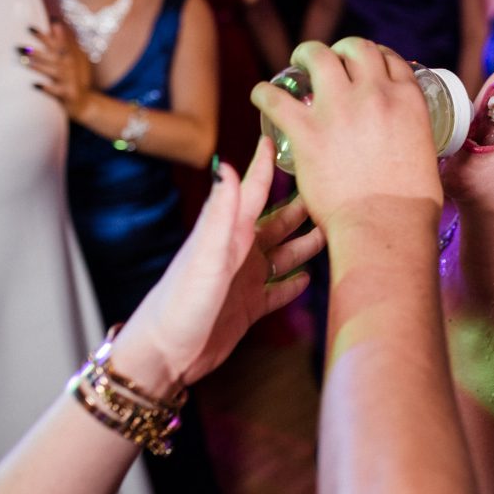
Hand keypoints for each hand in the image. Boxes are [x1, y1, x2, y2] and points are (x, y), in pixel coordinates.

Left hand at [21, 22, 93, 119]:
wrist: (85, 103)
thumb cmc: (73, 78)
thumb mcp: (72, 58)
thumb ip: (63, 40)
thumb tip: (54, 21)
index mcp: (69, 57)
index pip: (58, 43)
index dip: (46, 35)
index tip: (31, 28)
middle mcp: (69, 67)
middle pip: (55, 55)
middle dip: (39, 49)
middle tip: (20, 46)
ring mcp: (69, 81)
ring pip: (53, 71)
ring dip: (39, 66)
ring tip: (25, 61)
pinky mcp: (67, 95)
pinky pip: (57, 91)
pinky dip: (47, 88)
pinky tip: (36, 85)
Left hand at [114, 138, 325, 389]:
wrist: (163, 357)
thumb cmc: (180, 304)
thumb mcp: (205, 256)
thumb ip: (220, 213)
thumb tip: (226, 164)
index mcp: (229, 234)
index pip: (252, 191)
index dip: (264, 165)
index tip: (276, 136)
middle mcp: (239, 252)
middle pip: (275, 222)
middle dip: (299, 206)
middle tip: (328, 190)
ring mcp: (244, 280)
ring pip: (282, 254)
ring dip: (304, 243)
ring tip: (331, 232)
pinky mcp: (248, 307)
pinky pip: (278, 290)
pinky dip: (293, 283)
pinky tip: (309, 279)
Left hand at [250, 38, 442, 232]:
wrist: (387, 227)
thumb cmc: (411, 206)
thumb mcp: (425, 154)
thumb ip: (411, 136)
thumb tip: (404, 141)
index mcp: (407, 99)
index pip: (389, 59)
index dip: (374, 56)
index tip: (363, 64)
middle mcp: (374, 93)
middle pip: (356, 48)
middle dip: (341, 49)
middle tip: (330, 60)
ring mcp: (339, 108)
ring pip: (318, 56)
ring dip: (306, 54)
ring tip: (298, 63)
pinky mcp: (307, 131)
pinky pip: (276, 97)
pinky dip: (265, 92)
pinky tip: (262, 94)